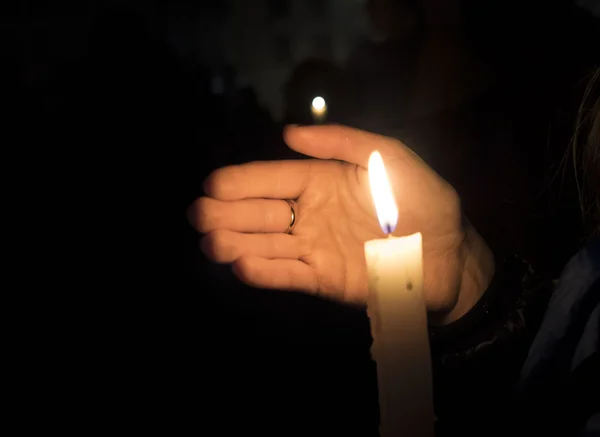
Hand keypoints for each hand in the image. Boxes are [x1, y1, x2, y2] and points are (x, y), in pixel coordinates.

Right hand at [188, 125, 493, 323]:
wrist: (450, 253)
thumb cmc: (424, 201)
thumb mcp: (388, 157)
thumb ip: (342, 141)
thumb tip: (288, 133)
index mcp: (322, 181)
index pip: (274, 179)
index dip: (244, 181)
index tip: (212, 184)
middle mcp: (311, 214)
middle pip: (261, 213)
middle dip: (228, 213)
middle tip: (197, 214)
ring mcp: (315, 248)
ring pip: (268, 245)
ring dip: (236, 244)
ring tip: (209, 243)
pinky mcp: (325, 279)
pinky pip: (290, 275)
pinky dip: (266, 272)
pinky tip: (240, 265)